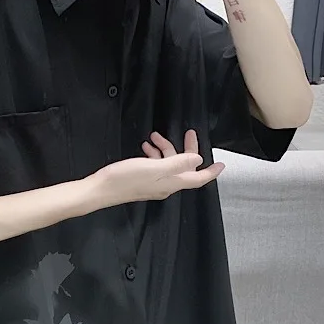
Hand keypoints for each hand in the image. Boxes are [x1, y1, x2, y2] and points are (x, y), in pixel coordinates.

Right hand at [97, 131, 222, 206]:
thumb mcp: (155, 168)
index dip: (211, 172)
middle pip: (185, 168)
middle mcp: (166, 185)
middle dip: (188, 150)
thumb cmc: (126, 179)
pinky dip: (155, 154)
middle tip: (190, 133)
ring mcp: (154, 183)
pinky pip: (156, 166)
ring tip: (155, 137)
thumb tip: (198, 159)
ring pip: (169, 164)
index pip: (197, 179)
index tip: (221, 165)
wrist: (101, 190)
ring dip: (166, 148)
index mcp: (171, 183)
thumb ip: (177, 163)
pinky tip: (147, 146)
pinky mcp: (144, 180)